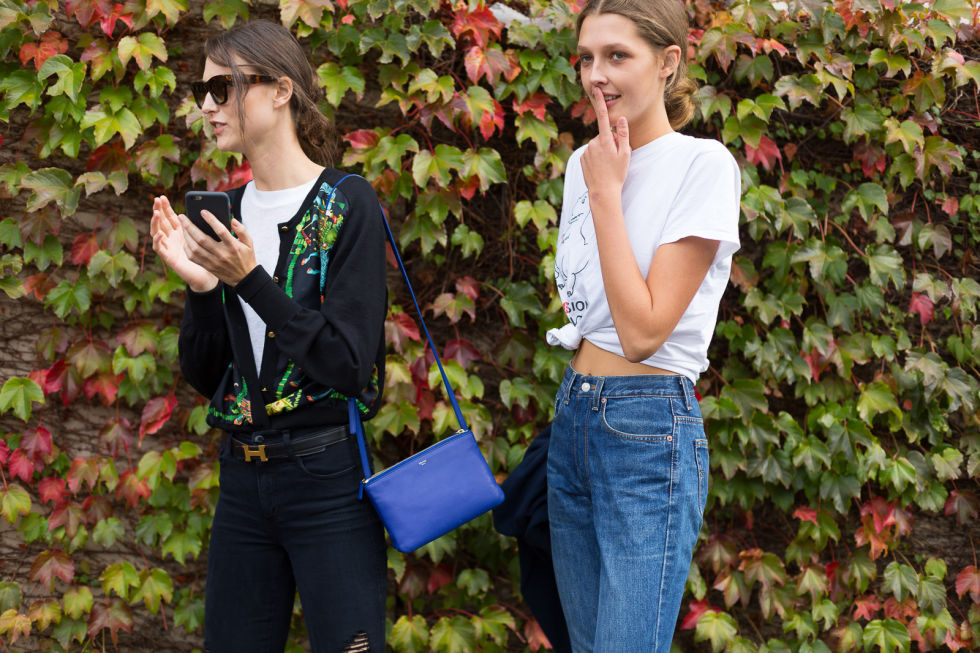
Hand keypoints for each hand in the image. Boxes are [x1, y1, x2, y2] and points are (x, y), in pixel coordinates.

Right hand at [151, 195, 218, 292]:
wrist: (206, 275)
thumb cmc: (208, 256)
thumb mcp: (208, 238)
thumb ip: (205, 226)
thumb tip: (206, 210)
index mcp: (180, 232)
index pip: (170, 216)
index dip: (165, 207)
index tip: (163, 197)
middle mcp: (171, 238)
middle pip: (161, 221)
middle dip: (158, 210)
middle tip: (157, 200)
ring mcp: (168, 247)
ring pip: (156, 232)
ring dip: (155, 222)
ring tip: (156, 213)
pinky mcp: (168, 258)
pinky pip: (159, 249)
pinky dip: (158, 241)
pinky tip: (159, 234)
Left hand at [180, 211, 256, 287]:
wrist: (244, 278)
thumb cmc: (246, 257)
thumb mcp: (249, 243)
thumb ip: (242, 230)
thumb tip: (232, 220)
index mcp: (233, 246)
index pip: (221, 231)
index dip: (211, 220)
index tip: (202, 211)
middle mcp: (222, 254)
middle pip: (202, 239)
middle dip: (190, 226)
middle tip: (182, 217)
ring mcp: (214, 262)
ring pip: (195, 248)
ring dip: (186, 236)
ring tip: (182, 226)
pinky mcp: (208, 267)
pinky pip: (193, 257)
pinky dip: (187, 248)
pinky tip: (185, 239)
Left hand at [580, 85, 630, 204]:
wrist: (603, 192)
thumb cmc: (617, 174)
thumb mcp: (625, 154)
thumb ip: (623, 135)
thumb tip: (621, 119)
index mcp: (605, 141)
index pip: (603, 117)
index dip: (600, 102)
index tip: (597, 90)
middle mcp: (593, 143)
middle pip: (604, 136)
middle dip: (610, 142)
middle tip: (615, 158)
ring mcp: (586, 151)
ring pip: (598, 145)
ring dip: (603, 151)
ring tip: (607, 165)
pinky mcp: (581, 158)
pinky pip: (591, 153)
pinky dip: (596, 157)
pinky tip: (600, 167)